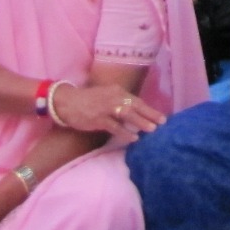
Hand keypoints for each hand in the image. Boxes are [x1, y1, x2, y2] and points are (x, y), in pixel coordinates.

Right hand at [49, 83, 165, 140]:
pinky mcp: (98, 118)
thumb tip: (133, 112)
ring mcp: (106, 108)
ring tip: (152, 129)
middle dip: (150, 113)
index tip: (160, 115)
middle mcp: (114, 97)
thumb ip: (118, 102)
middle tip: (163, 121)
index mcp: (117, 91)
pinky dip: (125, 132)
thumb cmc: (86, 100)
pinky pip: (115, 126)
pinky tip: (133, 138)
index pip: (136, 100)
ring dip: (141, 122)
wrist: (66, 101)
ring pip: (128, 114)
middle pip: (136, 105)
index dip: (149, 108)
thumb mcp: (105, 96)